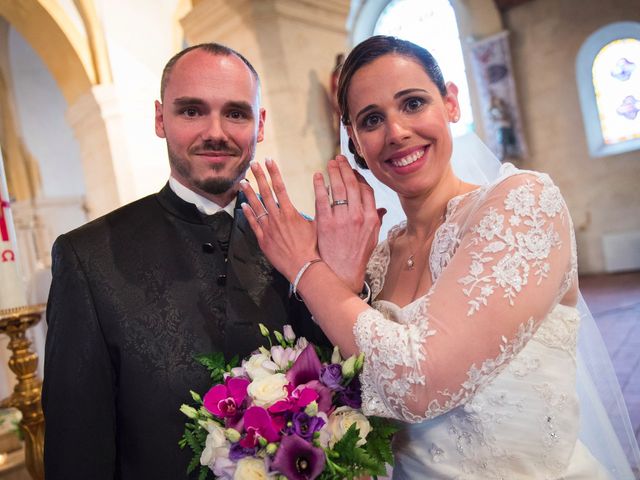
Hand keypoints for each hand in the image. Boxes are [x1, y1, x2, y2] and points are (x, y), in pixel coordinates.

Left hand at [241, 159, 318, 281]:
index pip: (280, 187)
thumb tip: (326, 192)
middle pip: (266, 192)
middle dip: (259, 177)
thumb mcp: (318, 224)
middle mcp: (277, 218)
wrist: (303, 266)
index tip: (269, 161)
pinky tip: (244, 205)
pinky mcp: (263, 240)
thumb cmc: (313, 247)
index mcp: (290, 212)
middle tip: (253, 164)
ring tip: (243, 181)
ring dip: (249, 193)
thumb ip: (319, 207)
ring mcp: (268, 229)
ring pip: (256, 206)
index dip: (274, 173)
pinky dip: (248, 214)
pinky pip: (253, 224)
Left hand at [314, 156, 384, 292]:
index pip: (366, 191)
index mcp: (370, 219)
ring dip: (334, 173)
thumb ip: (376, 221)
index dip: (359, 178)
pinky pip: (322, 199)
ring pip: (338, 189)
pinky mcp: (326, 223)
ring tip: (330, 163)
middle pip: (352, 185)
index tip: (352, 171)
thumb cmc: (356, 257)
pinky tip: (318, 177)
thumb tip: (382, 209)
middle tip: (339, 159)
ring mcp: (341, 219)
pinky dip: (320, 186)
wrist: (342, 273)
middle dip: (345, 169)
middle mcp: (358, 217)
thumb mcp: (372, 239)